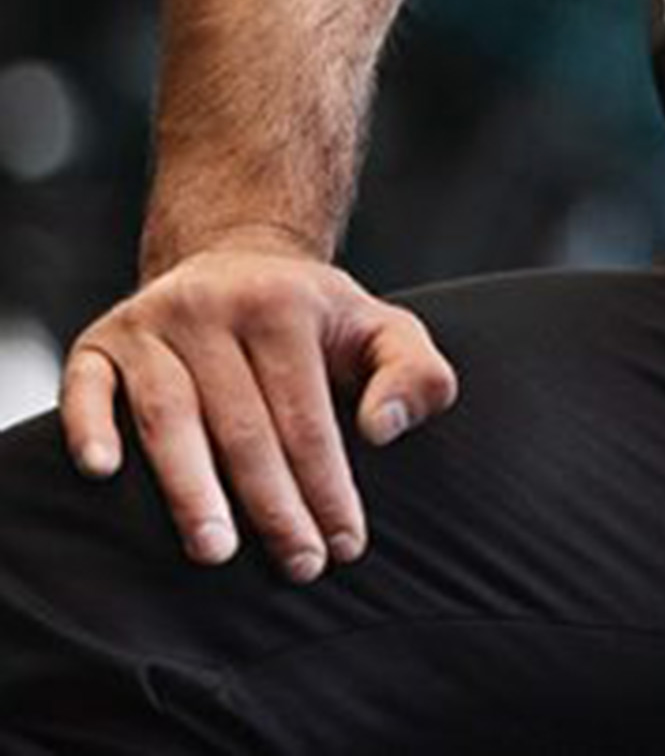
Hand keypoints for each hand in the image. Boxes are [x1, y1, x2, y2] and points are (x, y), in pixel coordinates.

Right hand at [59, 228, 458, 581]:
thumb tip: (382, 430)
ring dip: (190, 488)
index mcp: (285, 303)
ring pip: (169, 415)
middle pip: (243, 424)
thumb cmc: (313, 319)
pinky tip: (103, 471)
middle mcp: (215, 305)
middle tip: (298, 566)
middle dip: (273, 505)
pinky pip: (86, 384)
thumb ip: (413, 372)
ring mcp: (153, 322)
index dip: (327, 485)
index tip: (342, 546)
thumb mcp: (381, 328)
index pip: (306, 414)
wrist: (238, 262)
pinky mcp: (101, 340)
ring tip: (217, 551)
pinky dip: (89, 425)